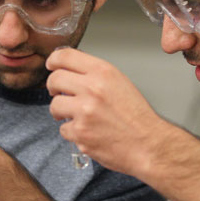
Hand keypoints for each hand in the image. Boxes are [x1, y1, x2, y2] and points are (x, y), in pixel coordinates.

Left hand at [45, 48, 168, 175]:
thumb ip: (95, 75)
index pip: (66, 56)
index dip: (54, 61)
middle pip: (54, 80)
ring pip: (54, 106)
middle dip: (53, 87)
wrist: (148, 144)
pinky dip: (73, 132)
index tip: (51, 66)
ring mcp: (84, 112)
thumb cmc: (137, 117)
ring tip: (75, 116)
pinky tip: (87, 132)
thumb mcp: (120, 83)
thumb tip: (72, 73)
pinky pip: (63, 129)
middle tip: (58, 94)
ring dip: (60, 111)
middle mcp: (92, 89)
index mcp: (103, 73)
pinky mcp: (80, 133)